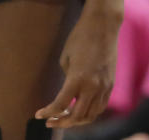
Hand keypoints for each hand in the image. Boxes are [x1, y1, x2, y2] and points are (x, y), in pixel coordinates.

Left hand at [35, 8, 119, 127]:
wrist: (103, 25)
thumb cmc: (80, 37)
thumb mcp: (66, 58)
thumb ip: (67, 79)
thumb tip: (68, 94)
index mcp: (77, 78)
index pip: (60, 105)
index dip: (48, 113)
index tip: (38, 115)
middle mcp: (93, 86)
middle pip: (77, 117)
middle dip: (61, 122)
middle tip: (50, 121)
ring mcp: (104, 87)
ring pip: (91, 116)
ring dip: (76, 121)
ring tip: (64, 118)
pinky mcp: (110, 84)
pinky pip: (100, 107)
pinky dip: (89, 113)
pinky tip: (79, 109)